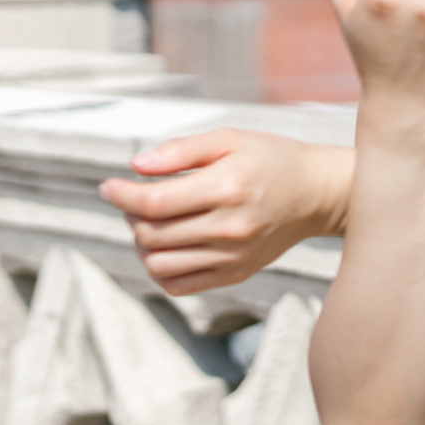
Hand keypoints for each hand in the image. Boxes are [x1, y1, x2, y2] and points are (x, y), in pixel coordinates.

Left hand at [100, 130, 351, 294]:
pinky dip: (160, 269)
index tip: (109, 186)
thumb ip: (181, 151)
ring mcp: (233, 256)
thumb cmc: (270, 159)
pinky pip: (179, 285)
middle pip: (151, 234)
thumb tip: (136, 166)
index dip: (121, 195)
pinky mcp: (236, 274)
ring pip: (159, 264)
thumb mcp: (229, 139)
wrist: (316, 194)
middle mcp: (230, 227)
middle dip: (130, 215)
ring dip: (143, 243)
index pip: (153, 202)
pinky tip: (166, 246)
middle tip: (138, 199)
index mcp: (226, 188)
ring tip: (152, 223)